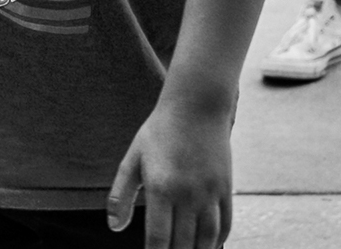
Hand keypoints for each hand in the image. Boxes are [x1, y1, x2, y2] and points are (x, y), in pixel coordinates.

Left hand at [105, 101, 234, 248]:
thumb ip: (121, 194)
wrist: (196, 106)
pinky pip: (225, 224)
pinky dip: (217, 241)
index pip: (158, 238)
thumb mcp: (133, 158)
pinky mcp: (225, 188)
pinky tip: (207, 246)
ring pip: (207, 239)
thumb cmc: (160, 132)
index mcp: (161, 187)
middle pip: (183, 243)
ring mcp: (209, 192)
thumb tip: (114, 228)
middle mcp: (187, 194)